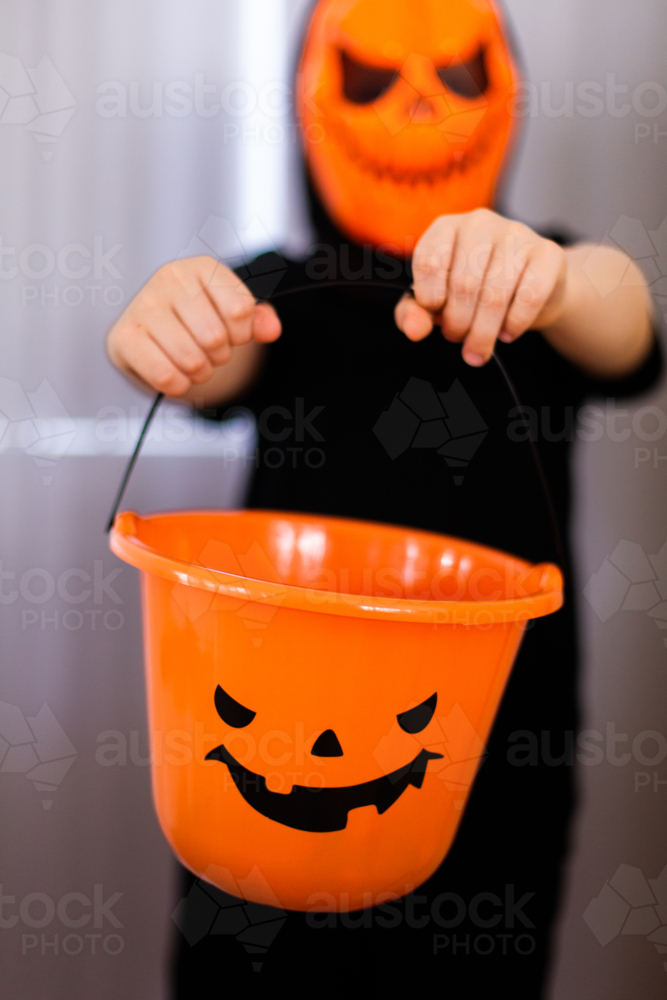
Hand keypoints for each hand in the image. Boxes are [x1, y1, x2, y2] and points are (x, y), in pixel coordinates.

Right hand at [107, 256, 280, 395]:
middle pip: (215, 337)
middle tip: (208, 350)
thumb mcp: (231, 314)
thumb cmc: (196, 321)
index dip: (243, 334)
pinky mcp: (123, 338)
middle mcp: (168, 278)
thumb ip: (258, 320)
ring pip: (191, 359)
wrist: (152, 334)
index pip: (240, 310)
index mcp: (200, 267)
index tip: (232, 333)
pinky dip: (178, 385)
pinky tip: (174, 373)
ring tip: (192, 361)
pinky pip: (165, 376)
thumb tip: (272, 330)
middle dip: (219, 355)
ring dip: (199, 372)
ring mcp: (142, 306)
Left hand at [395, 208, 566, 365]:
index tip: (436, 314)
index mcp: (447, 227)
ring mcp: (517, 234)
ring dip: (483, 333)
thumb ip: (413, 313)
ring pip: (495, 295)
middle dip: (458, 324)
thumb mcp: (436, 302)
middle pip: (463, 284)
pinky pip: (529, 297)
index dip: (430, 299)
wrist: (529, 287)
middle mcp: (480, 223)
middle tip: (459, 338)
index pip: (429, 261)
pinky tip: (508, 333)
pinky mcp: (548, 253)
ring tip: (478, 348)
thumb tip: (414, 330)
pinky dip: (515, 324)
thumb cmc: (474, 291)